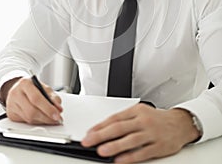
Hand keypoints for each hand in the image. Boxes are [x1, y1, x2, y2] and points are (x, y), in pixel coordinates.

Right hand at [5, 77, 62, 124]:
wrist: (18, 89)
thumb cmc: (32, 87)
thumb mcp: (44, 87)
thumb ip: (53, 97)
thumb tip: (59, 108)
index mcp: (25, 83)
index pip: (36, 98)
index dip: (48, 108)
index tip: (57, 114)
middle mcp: (16, 94)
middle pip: (32, 111)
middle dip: (47, 117)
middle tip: (57, 119)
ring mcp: (12, 105)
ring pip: (29, 118)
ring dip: (43, 121)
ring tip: (52, 119)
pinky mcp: (11, 115)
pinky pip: (26, 122)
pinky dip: (37, 122)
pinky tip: (43, 120)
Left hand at [81, 103, 199, 162]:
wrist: (180, 123)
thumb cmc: (156, 119)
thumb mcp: (140, 112)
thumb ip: (123, 120)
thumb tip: (103, 130)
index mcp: (137, 110)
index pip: (115, 118)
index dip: (100, 126)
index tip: (89, 133)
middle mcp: (143, 120)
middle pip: (119, 127)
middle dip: (101, 135)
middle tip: (89, 141)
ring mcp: (151, 133)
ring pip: (130, 140)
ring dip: (114, 146)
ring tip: (102, 151)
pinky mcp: (159, 146)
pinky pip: (142, 152)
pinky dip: (130, 157)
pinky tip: (120, 160)